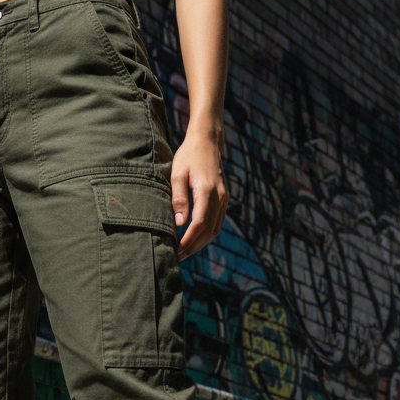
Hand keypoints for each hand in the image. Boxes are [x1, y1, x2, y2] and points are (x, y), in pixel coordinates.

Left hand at [171, 130, 227, 259]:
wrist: (207, 142)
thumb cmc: (188, 156)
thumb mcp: (177, 173)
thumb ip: (178, 198)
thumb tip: (180, 223)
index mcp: (206, 191)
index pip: (199, 223)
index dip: (188, 240)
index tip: (176, 250)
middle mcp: (219, 197)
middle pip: (208, 231)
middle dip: (193, 247)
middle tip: (177, 257)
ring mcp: (224, 199)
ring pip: (215, 229)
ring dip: (200, 244)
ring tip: (184, 252)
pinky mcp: (224, 199)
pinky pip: (218, 223)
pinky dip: (207, 235)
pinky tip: (194, 240)